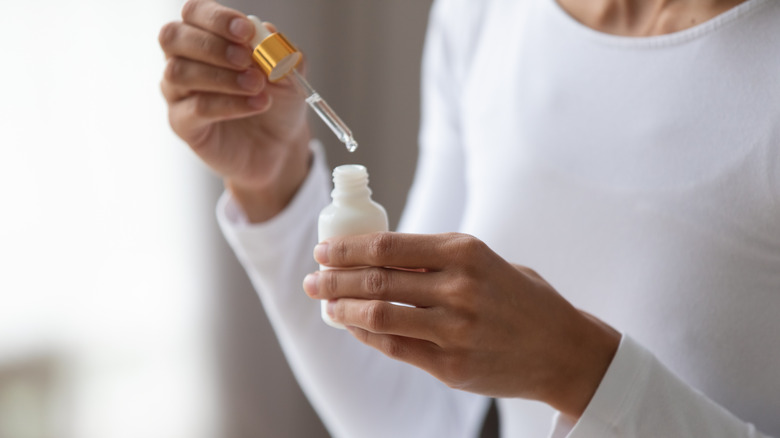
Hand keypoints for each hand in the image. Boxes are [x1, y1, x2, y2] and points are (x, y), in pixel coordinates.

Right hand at [159, 0, 310, 221]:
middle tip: (247, 59)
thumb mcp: (290, 73)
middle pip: (173, 37)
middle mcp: (184, 60)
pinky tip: (256, 104)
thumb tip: (266, 32)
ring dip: (222, 76)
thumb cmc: (278, 101)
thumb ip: (279, 51)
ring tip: (257, 85)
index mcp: (206, 37)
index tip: (246, 31)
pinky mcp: (183, 124)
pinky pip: (196, 109)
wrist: (281, 144)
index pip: (194, 13)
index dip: (216, 18)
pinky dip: (228, 104)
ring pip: (179, 73)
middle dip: (212, 45)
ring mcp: (179, 93)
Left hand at [303, 232, 619, 418]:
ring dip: (343, 311)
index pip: (387, 246)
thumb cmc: (520, 298)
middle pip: (374, 282)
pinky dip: (367, 336)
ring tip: (327, 306)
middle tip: (312, 280)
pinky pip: (395, 348)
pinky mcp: (452, 366)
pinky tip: (353, 328)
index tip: (324, 251)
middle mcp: (458, 289)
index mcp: (465, 252)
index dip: (346, 249)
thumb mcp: (484, 261)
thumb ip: (435, 261)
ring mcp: (454, 331)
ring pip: (378, 317)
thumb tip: (376, 258)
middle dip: (333, 280)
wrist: (562, 349)